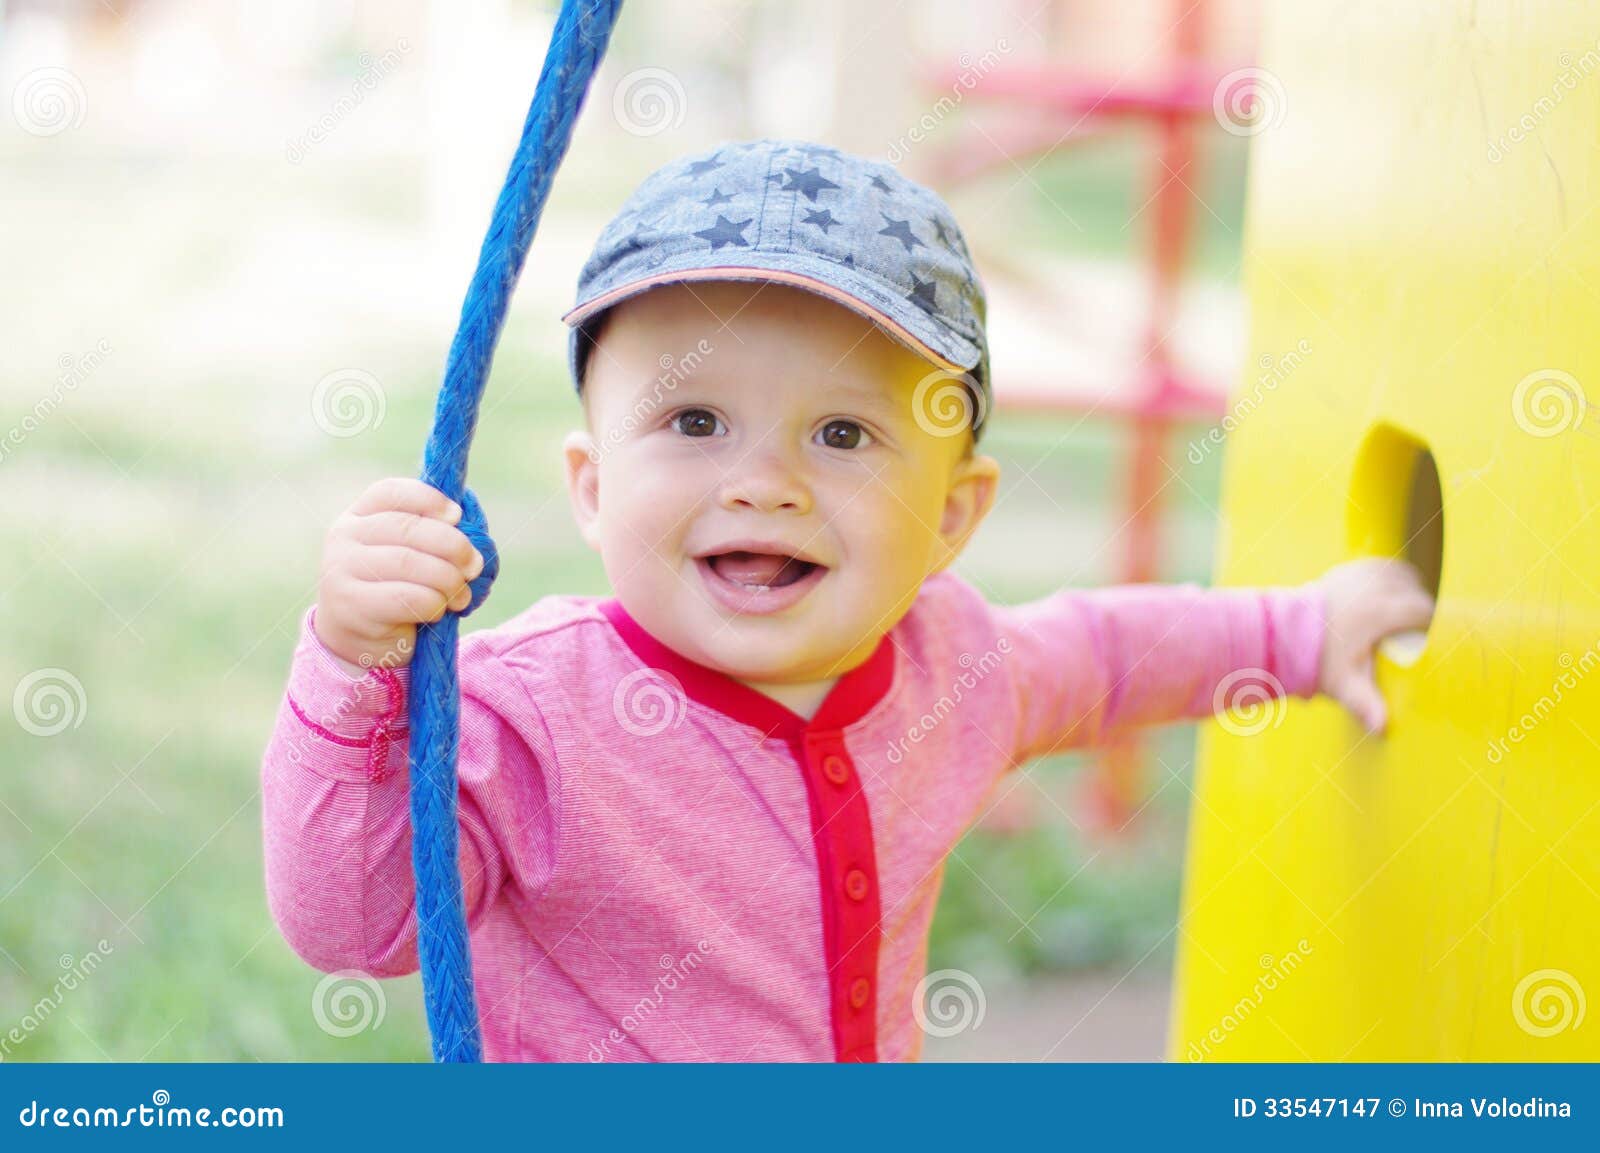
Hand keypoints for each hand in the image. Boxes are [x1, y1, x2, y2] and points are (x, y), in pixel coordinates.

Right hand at [314, 478, 484, 673]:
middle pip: (406, 527)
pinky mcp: (349, 605)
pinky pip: (405, 597)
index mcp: (359, 516)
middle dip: (452, 545)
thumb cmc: (397, 591)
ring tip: (461, 595)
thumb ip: (432, 535)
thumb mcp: (412, 556)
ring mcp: (341, 569)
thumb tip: (472, 526)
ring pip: (408, 562)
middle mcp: (345, 536)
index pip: (391, 492)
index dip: (429, 499)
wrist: (359, 641)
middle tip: (474, 566)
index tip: (458, 516)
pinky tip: (439, 611)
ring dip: (447, 579)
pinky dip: (433, 603)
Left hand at [1312, 557, 1435, 734]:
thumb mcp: (1344, 684)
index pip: (1424, 611)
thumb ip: (1365, 704)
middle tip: (1412, 633)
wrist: (1282, 632)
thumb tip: (1382, 729)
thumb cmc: (1316, 660)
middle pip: (1415, 592)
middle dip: (1418, 611)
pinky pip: (1383, 568)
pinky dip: (1390, 578)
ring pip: (1402, 576)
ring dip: (1407, 592)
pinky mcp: (1350, 569)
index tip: (1427, 639)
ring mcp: (1361, 574)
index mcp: (1381, 611)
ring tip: (1402, 615)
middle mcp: (1374, 586)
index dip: (1430, 625)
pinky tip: (1390, 593)